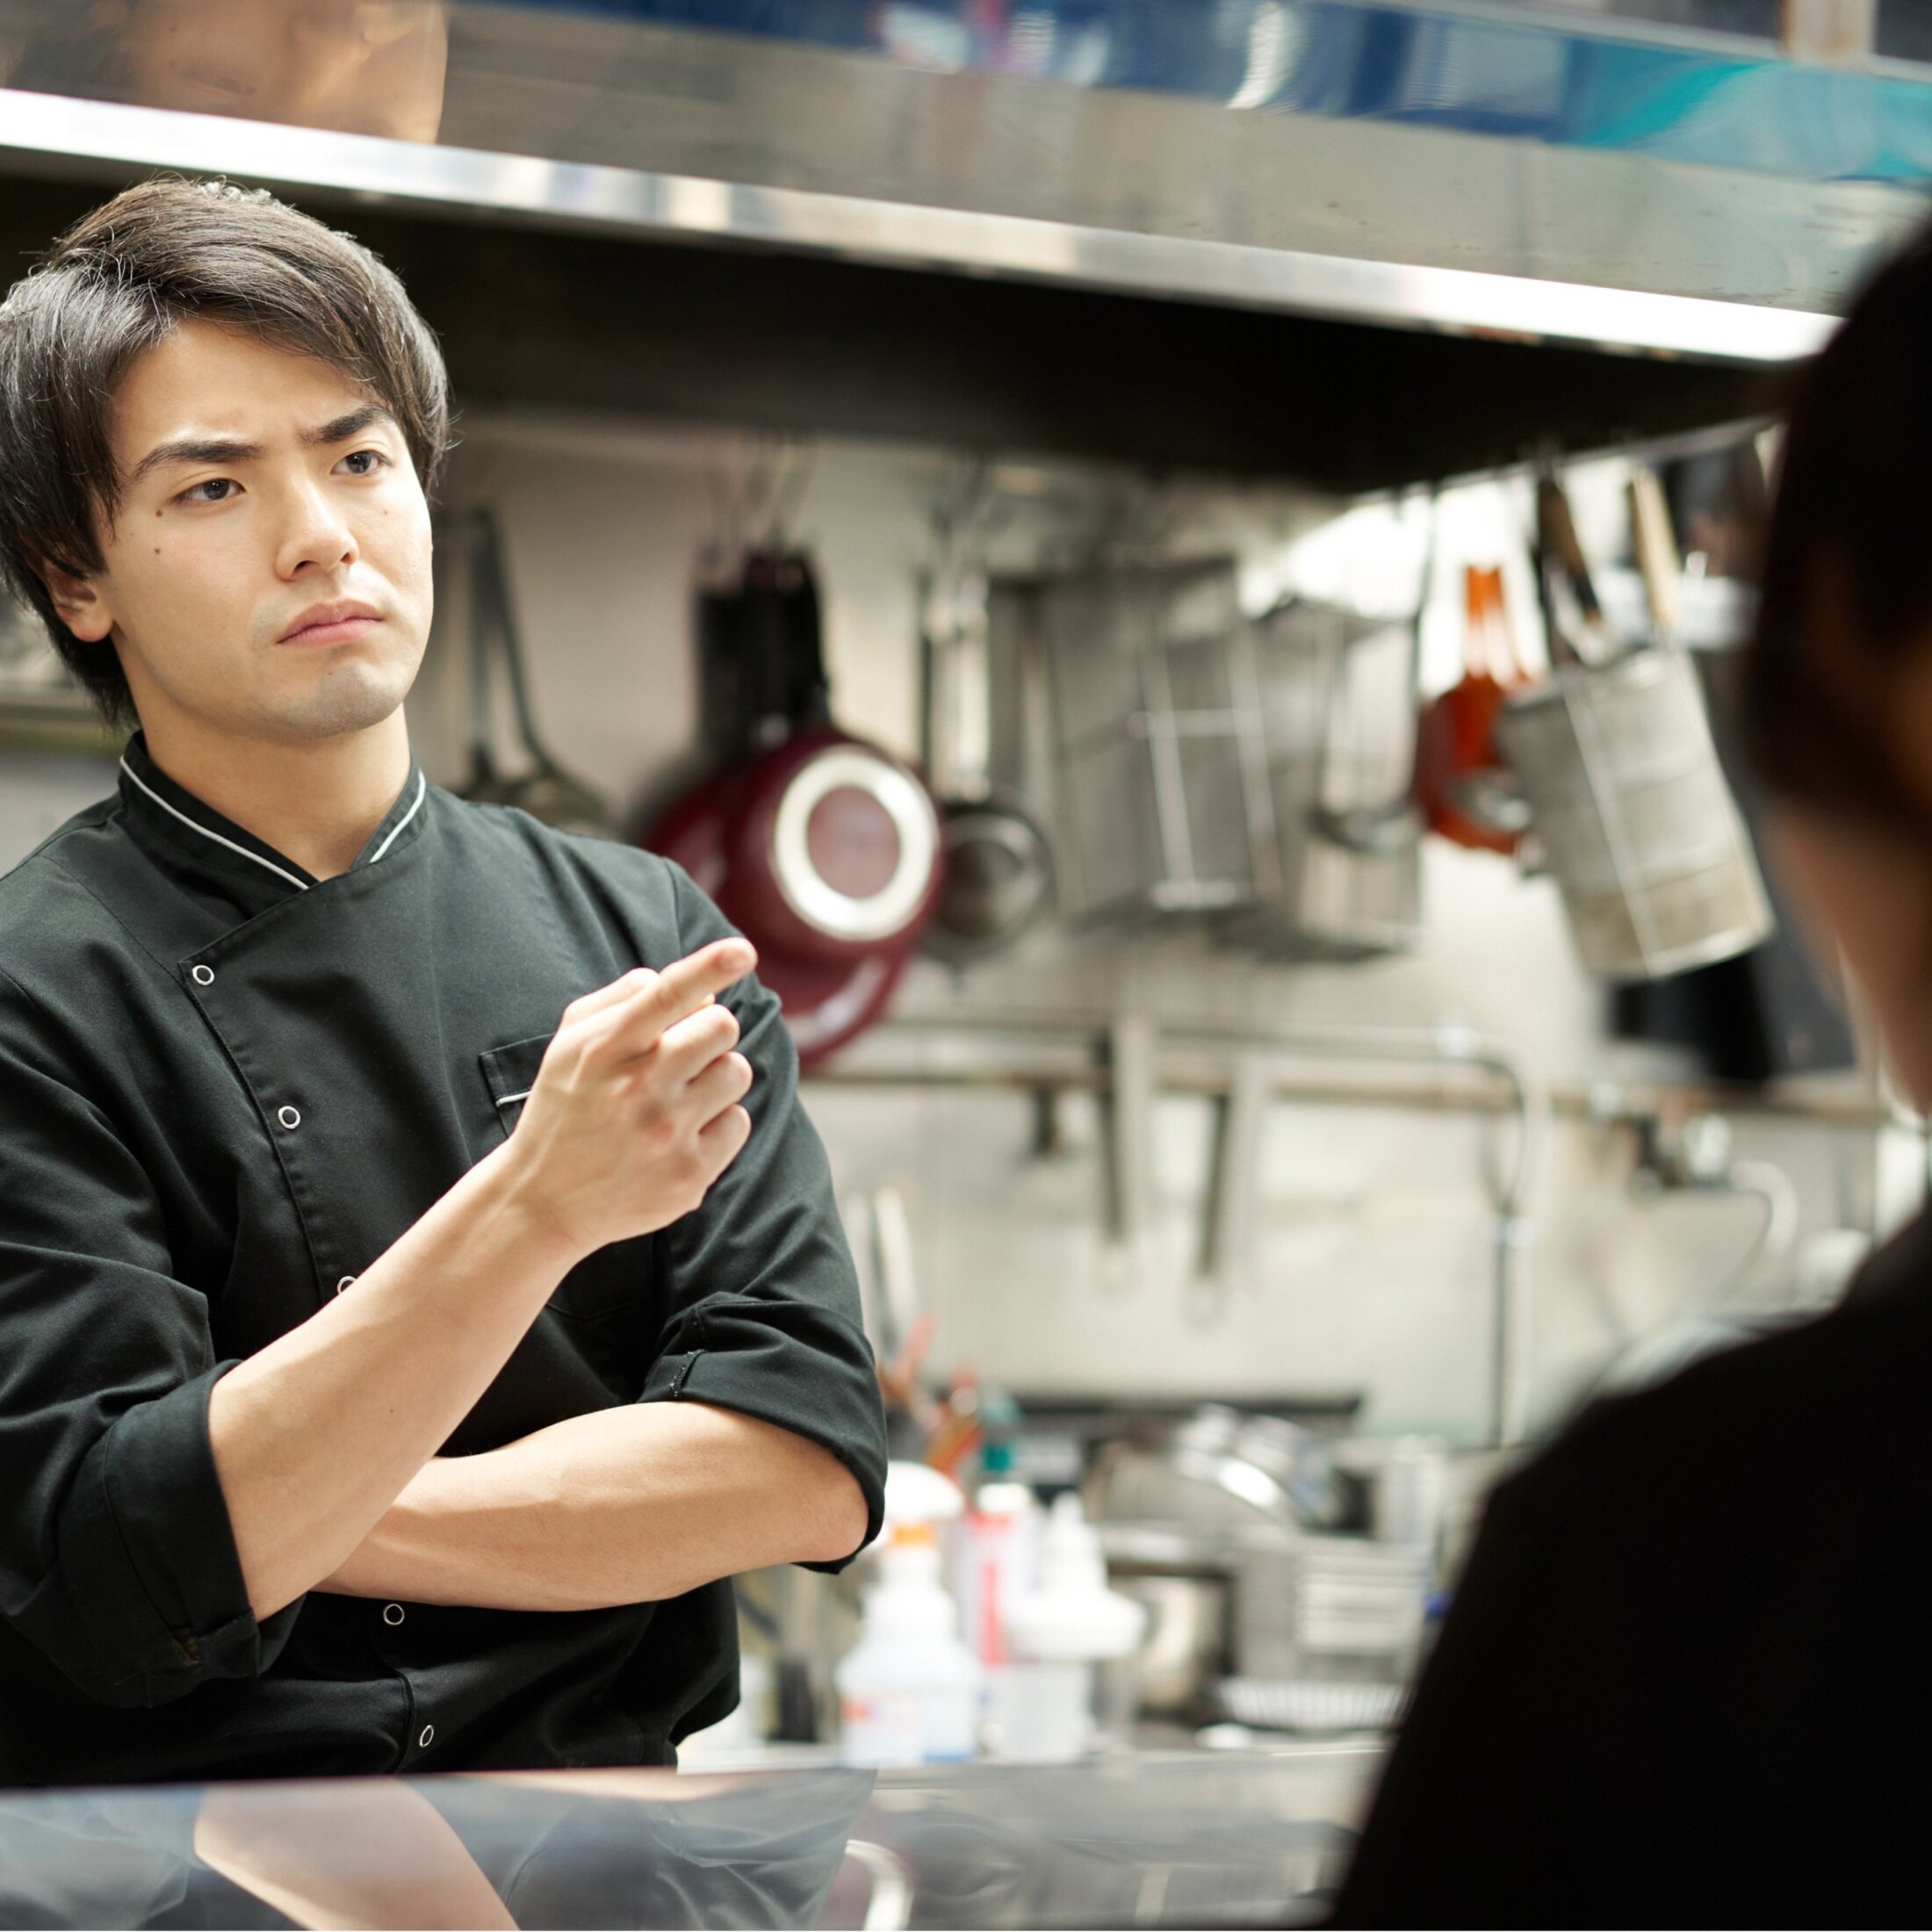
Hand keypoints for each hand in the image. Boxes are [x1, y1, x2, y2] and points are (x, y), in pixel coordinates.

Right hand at [504, 939, 757, 1256]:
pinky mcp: (690, 1174)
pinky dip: (718, 1123)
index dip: (709, 967)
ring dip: (716, 1076)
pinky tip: (679, 1136)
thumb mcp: (569, 1045)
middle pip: (722, 1027)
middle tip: (683, 1053)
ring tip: (677, 1097)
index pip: (665, 995)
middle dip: (710, 1030)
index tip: (742, 951)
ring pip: (737, 1071)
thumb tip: (694, 986)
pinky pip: (739, 1122)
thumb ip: (621, 1000)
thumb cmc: (564, 1108)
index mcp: (605, 1049)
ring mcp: (667, 1134)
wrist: (543, 1200)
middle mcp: (638, 1089)